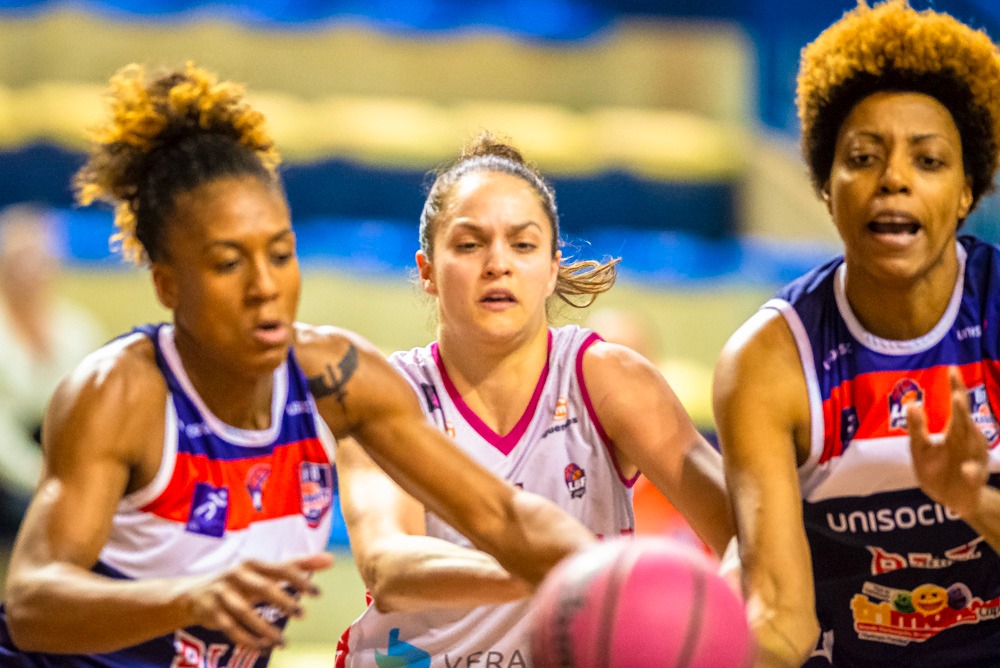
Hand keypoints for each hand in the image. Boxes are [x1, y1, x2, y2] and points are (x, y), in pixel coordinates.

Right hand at [179, 552, 332, 649]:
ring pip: (245, 612)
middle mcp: (237, 575)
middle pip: (263, 588)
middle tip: (303, 614)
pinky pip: (231, 628)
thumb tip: (330, 559)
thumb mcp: (266, 571)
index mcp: (253, 563)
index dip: (300, 580)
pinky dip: (247, 639)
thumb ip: (297, 566)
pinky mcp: (212, 613)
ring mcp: (223, 594)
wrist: (194, 594)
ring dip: (265, 628)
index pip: (281, 569)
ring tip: (283, 642)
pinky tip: (263, 647)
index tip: (318, 594)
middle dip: (283, 601)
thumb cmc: (240, 581)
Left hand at [907, 368, 989, 517]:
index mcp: (955, 432)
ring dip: (969, 431)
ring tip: (961, 414)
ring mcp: (973, 459)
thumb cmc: (936, 470)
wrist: (952, 500)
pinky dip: (970, 472)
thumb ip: (917, 428)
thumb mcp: (920, 448)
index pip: (957, 406)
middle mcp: (967, 441)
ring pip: (974, 444)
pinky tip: (965, 469)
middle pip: (965, 421)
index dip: (956, 387)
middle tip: (957, 394)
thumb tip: (911, 404)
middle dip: (962, 409)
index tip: (952, 369)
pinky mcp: (973, 479)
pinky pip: (973, 475)